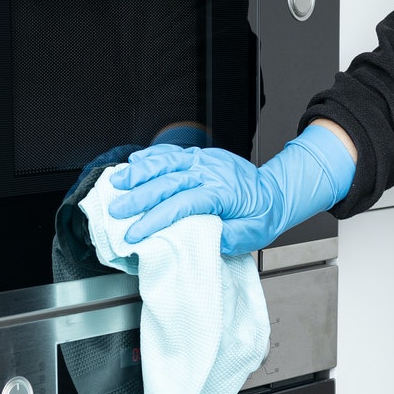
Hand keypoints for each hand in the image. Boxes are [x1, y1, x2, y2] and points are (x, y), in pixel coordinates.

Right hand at [105, 123, 354, 254]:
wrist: (276, 193)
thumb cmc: (262, 216)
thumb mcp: (249, 235)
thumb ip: (222, 237)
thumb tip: (194, 241)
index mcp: (223, 193)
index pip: (183, 204)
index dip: (156, 219)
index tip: (136, 233)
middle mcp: (212, 172)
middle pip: (169, 181)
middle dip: (139, 196)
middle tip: (117, 210)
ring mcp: (206, 161)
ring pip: (168, 161)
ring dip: (140, 171)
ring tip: (118, 181)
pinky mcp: (202, 156)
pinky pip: (174, 152)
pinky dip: (153, 155)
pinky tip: (136, 160)